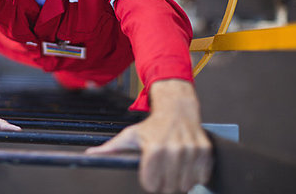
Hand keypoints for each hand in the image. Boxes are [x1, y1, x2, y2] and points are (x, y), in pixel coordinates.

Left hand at [86, 79, 211, 192]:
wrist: (177, 109)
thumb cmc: (152, 125)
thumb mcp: (130, 135)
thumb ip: (111, 148)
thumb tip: (90, 153)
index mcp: (154, 149)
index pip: (152, 185)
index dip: (150, 183)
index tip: (150, 176)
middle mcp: (173, 150)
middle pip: (169, 188)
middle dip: (165, 184)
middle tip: (163, 171)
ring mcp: (190, 151)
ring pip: (186, 185)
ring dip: (180, 181)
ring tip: (174, 168)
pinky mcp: (205, 151)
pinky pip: (201, 177)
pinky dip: (195, 176)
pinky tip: (186, 164)